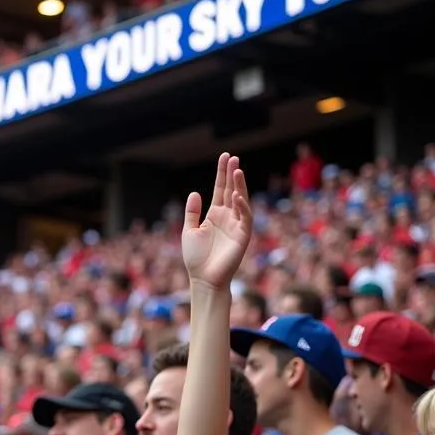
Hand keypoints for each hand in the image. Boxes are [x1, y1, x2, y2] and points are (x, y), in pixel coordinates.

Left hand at [182, 152, 252, 290]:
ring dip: (239, 186)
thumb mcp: (190, 231)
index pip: (220, 189)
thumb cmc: (196, 258)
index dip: (222, 173)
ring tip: (237, 170)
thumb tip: (195, 193)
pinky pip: (244, 217)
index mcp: (215, 214)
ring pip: (240, 200)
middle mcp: (228, 216)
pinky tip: (235, 196)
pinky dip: (241, 206)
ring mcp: (236, 225)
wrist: (203, 278)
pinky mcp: (243, 235)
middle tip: (233, 158)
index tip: (225, 156)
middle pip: (231, 190)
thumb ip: (192, 212)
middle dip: (232, 174)